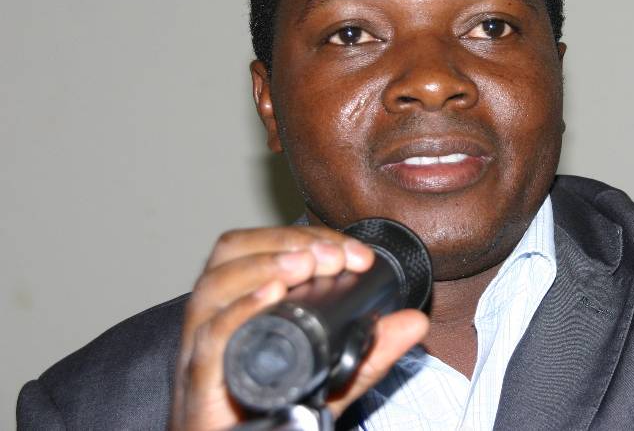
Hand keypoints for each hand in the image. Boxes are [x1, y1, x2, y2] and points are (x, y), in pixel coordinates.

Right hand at [169, 226, 429, 429]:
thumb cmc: (271, 418)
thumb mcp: (331, 378)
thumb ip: (370, 351)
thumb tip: (415, 323)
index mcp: (241, 307)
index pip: (261, 248)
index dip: (306, 238)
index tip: (353, 253)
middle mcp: (215, 322)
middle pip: (230, 255)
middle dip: (285, 242)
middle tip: (331, 255)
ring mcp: (203, 352)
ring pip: (213, 288)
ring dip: (263, 265)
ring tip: (304, 265)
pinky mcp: (201, 387)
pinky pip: (208, 340)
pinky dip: (237, 312)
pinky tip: (269, 296)